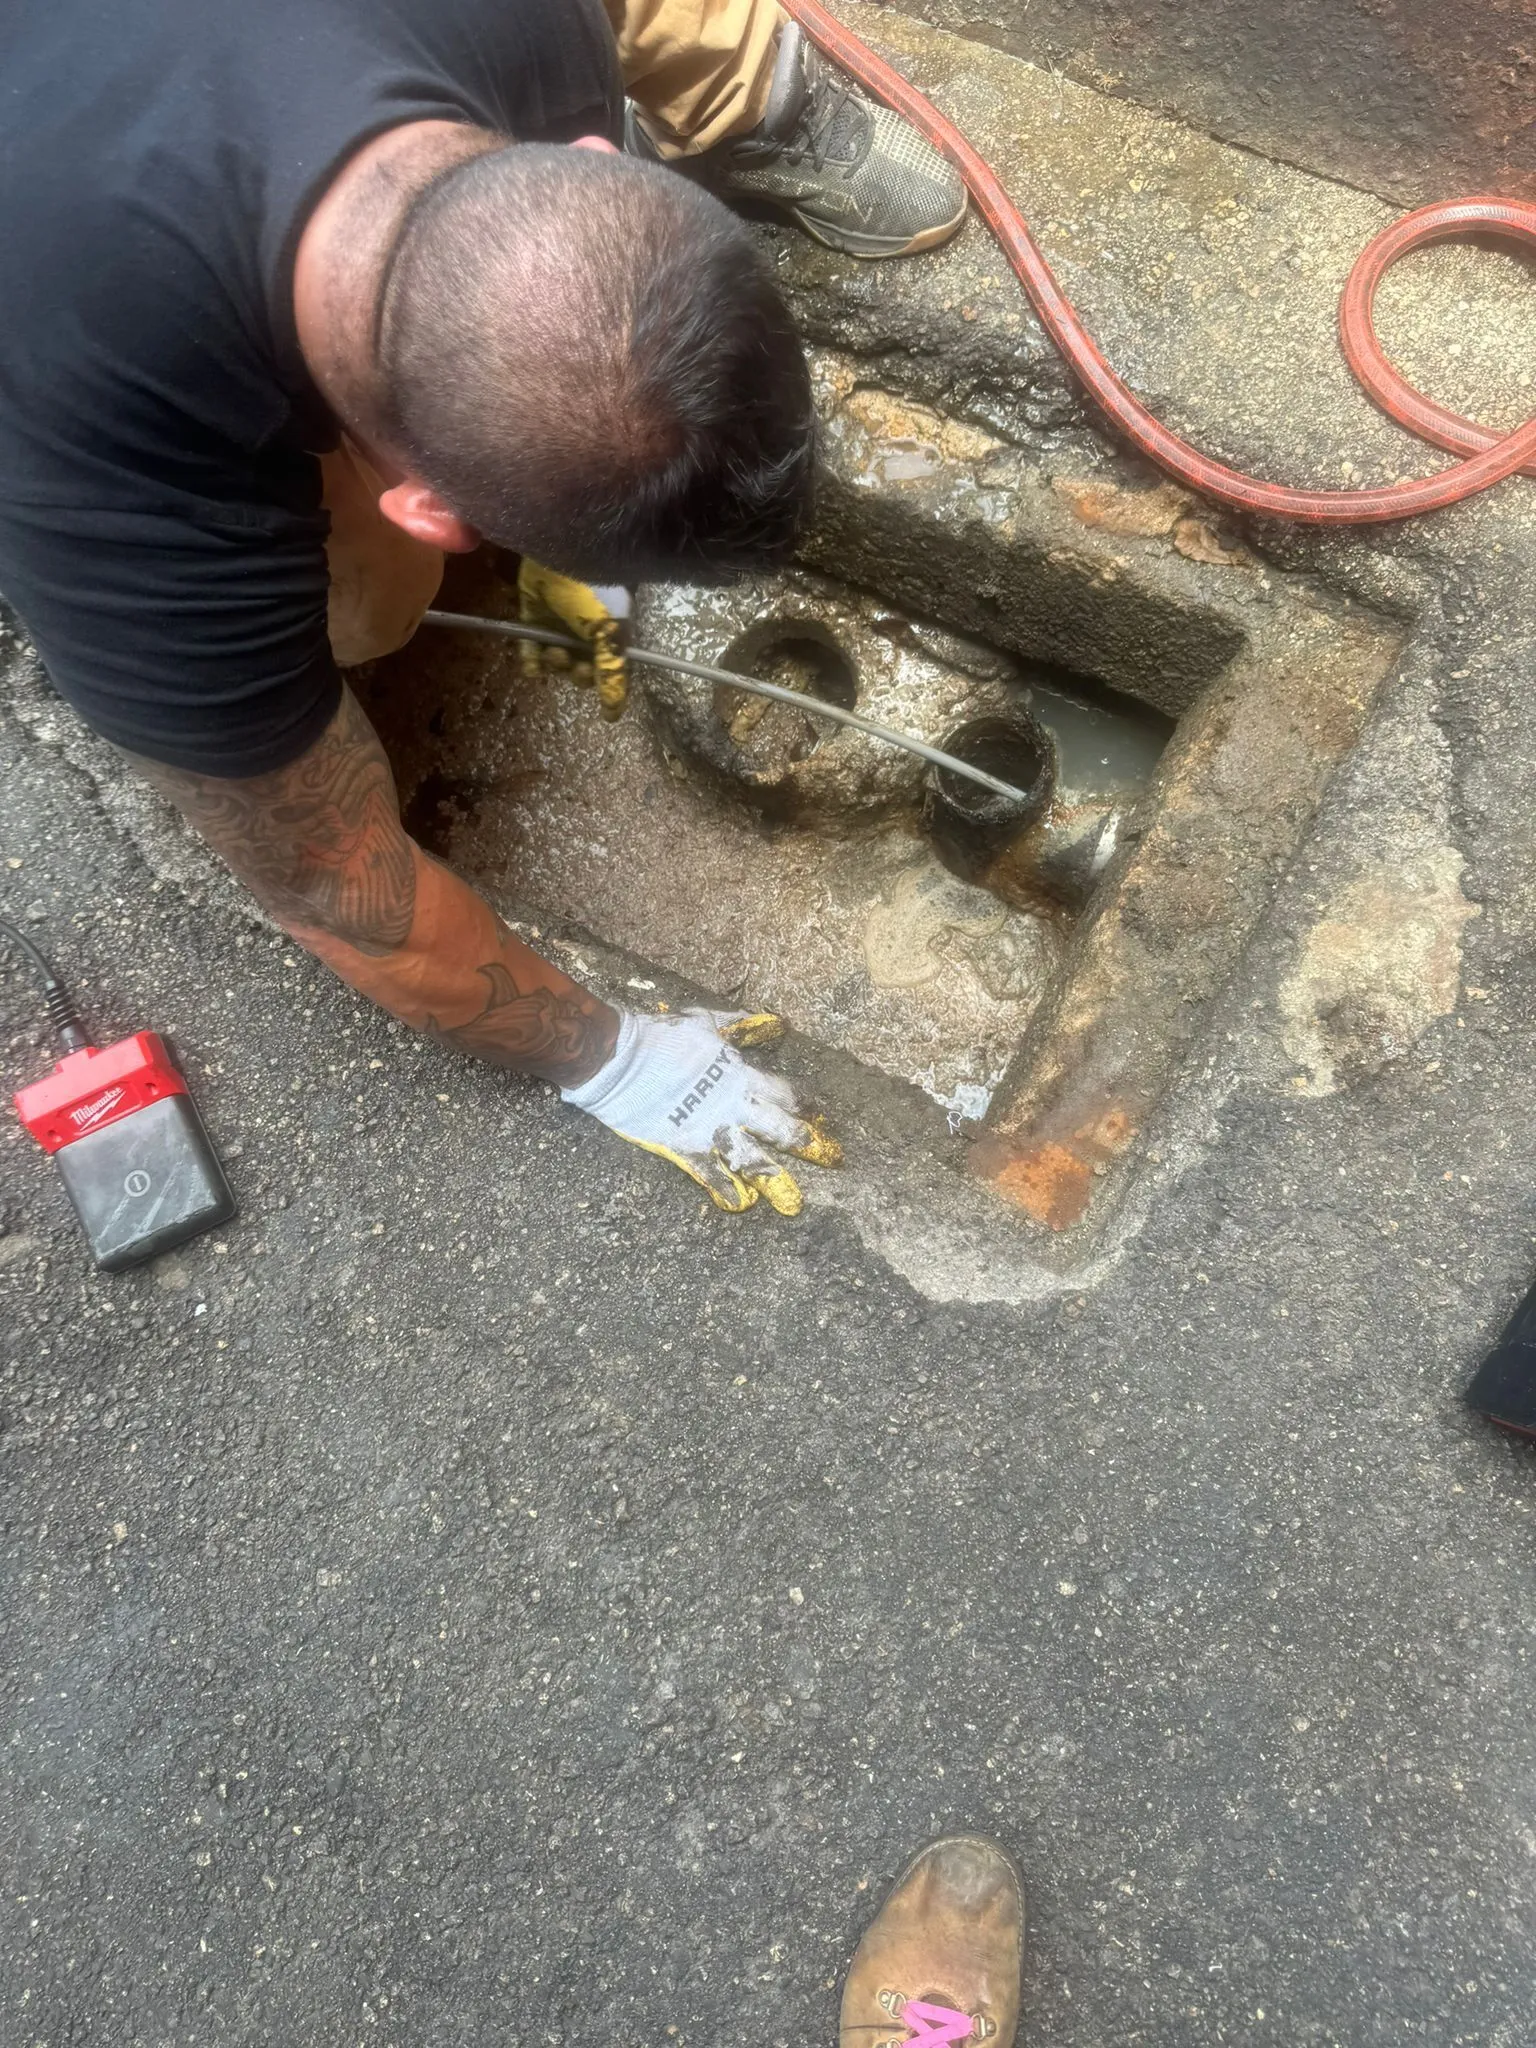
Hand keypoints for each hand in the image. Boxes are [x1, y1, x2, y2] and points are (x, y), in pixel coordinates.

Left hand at [517, 558, 629, 719]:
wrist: (557, 552)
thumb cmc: (590, 593)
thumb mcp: (607, 633)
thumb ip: (610, 672)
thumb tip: (614, 713)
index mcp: (608, 634)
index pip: (608, 670)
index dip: (602, 684)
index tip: (599, 700)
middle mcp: (584, 633)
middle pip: (581, 670)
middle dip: (577, 672)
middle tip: (574, 663)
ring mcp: (558, 626)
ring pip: (556, 662)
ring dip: (556, 664)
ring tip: (554, 651)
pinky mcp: (533, 618)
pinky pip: (530, 649)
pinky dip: (531, 660)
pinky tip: (534, 665)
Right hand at [560, 1008, 841, 1214]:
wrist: (620, 1060)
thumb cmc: (663, 1036)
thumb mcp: (705, 1024)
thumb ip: (741, 1028)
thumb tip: (775, 1024)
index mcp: (741, 1076)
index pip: (787, 1093)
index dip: (808, 1104)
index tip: (824, 1114)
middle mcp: (734, 1106)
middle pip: (782, 1130)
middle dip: (809, 1144)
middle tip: (833, 1158)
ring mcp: (711, 1130)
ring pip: (753, 1159)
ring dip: (776, 1179)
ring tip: (795, 1201)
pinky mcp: (686, 1147)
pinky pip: (711, 1175)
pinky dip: (726, 1191)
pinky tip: (742, 1205)